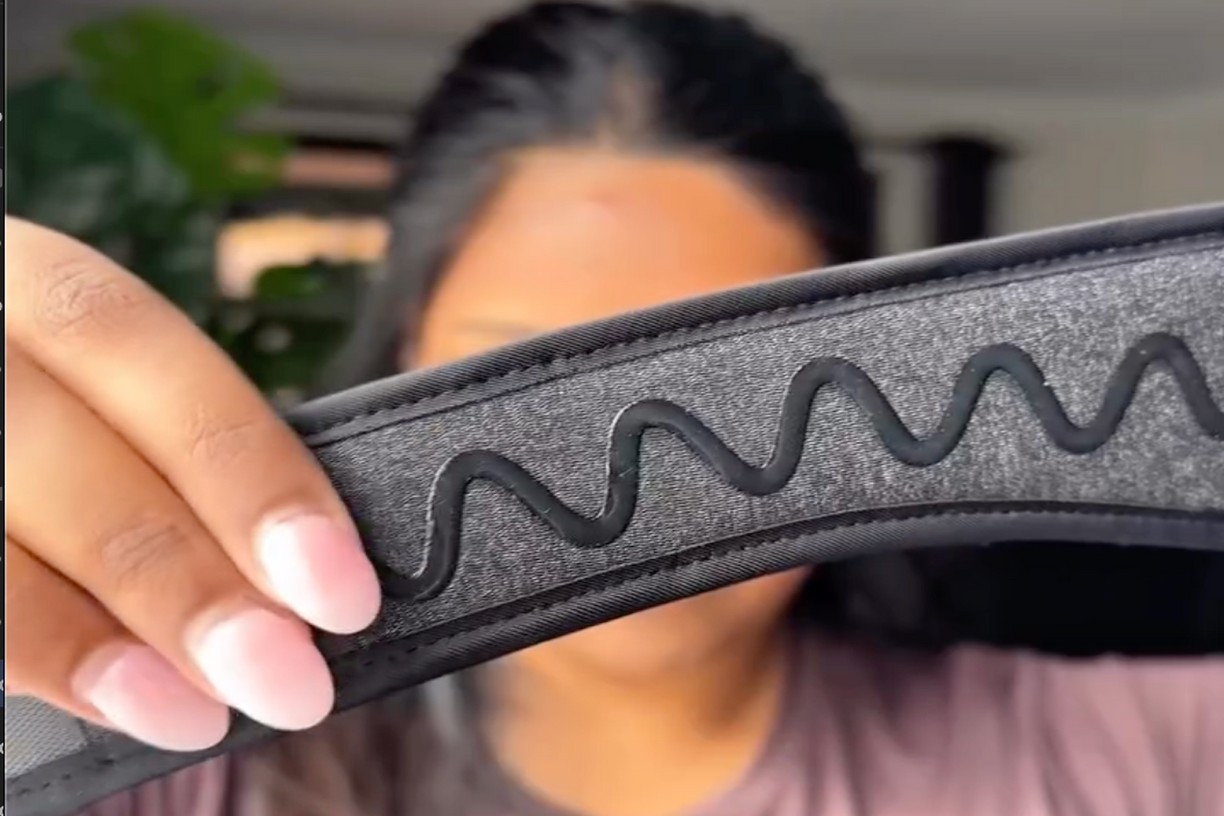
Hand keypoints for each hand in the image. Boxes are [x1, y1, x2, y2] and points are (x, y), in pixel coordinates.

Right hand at [5, 218, 382, 750]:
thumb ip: (175, 461)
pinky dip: (25, 650)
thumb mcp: (93, 400)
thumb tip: (299, 573)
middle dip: (184, 575)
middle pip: (61, 449)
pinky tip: (101, 698)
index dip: (247, 468)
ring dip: (92, 635)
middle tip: (285, 678)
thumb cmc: (49, 424)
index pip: (138, 349)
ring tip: (192, 710)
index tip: (338, 587)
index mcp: (21, 284)